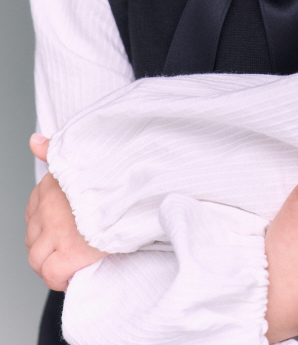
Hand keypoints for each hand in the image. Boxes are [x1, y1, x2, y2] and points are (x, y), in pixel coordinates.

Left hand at [25, 135, 107, 290]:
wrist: (141, 186)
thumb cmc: (119, 173)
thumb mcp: (86, 157)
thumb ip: (56, 151)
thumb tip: (34, 141)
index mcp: (54, 182)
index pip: (32, 209)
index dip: (44, 224)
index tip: (59, 231)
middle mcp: (50, 206)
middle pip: (32, 237)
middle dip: (44, 247)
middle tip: (64, 250)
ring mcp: (57, 230)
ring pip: (36, 258)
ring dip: (49, 265)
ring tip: (67, 265)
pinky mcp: (70, 251)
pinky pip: (51, 273)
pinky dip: (58, 278)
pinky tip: (71, 275)